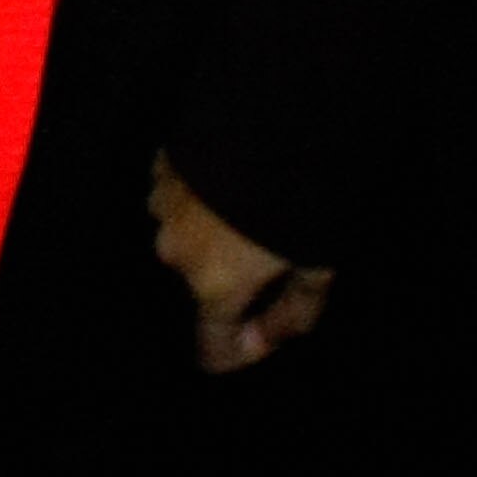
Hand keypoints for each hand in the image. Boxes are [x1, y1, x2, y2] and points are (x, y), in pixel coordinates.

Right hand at [147, 156, 331, 373]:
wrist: (268, 123)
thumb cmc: (299, 206)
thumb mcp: (317, 269)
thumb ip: (291, 314)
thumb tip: (261, 342)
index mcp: (213, 285)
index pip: (212, 344)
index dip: (233, 354)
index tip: (252, 344)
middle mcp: (175, 251)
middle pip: (201, 283)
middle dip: (231, 277)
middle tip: (271, 254)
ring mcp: (160, 204)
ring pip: (187, 237)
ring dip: (213, 235)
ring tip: (252, 210)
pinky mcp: (159, 166)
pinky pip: (178, 197)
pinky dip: (201, 200)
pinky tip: (232, 182)